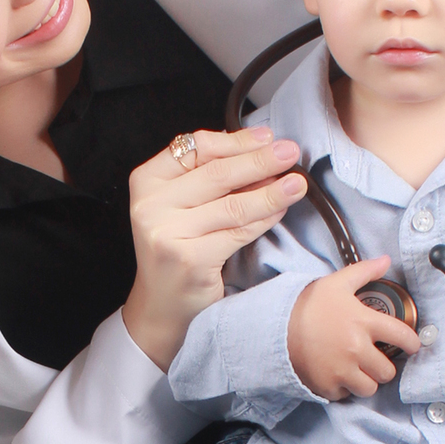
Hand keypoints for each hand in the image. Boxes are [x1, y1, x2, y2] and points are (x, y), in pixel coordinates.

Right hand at [122, 126, 306, 368]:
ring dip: (271, 191)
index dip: (236, 141)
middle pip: (217, 173)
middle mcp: (151, 205)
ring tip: (297, 182)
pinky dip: (264, 219)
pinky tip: (281, 209)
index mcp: (147, 181)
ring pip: (232, 204)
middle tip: (290, 152)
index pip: (196, 148)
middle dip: (260, 160)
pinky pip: (238, 232)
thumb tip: (262, 151)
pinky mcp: (190, 259)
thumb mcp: (181, 205)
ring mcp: (168, 233)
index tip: (267, 137)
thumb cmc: (178, 250)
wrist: (162, 306)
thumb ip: (208, 178)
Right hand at [287, 257, 420, 398]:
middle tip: (374, 359)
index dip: (412, 343)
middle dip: (383, 366)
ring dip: (366, 381)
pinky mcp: (327, 386)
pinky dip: (343, 388)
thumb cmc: (306, 306)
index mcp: (364, 322)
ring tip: (357, 371)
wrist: (274, 328)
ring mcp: (342, 370)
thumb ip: (364, 272)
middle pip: (387, 371)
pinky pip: (345, 395)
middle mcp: (357, 349)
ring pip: (370, 387)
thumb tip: (386, 260)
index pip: (402, 337)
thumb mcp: (336, 283)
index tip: (412, 346)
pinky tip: (336, 375)